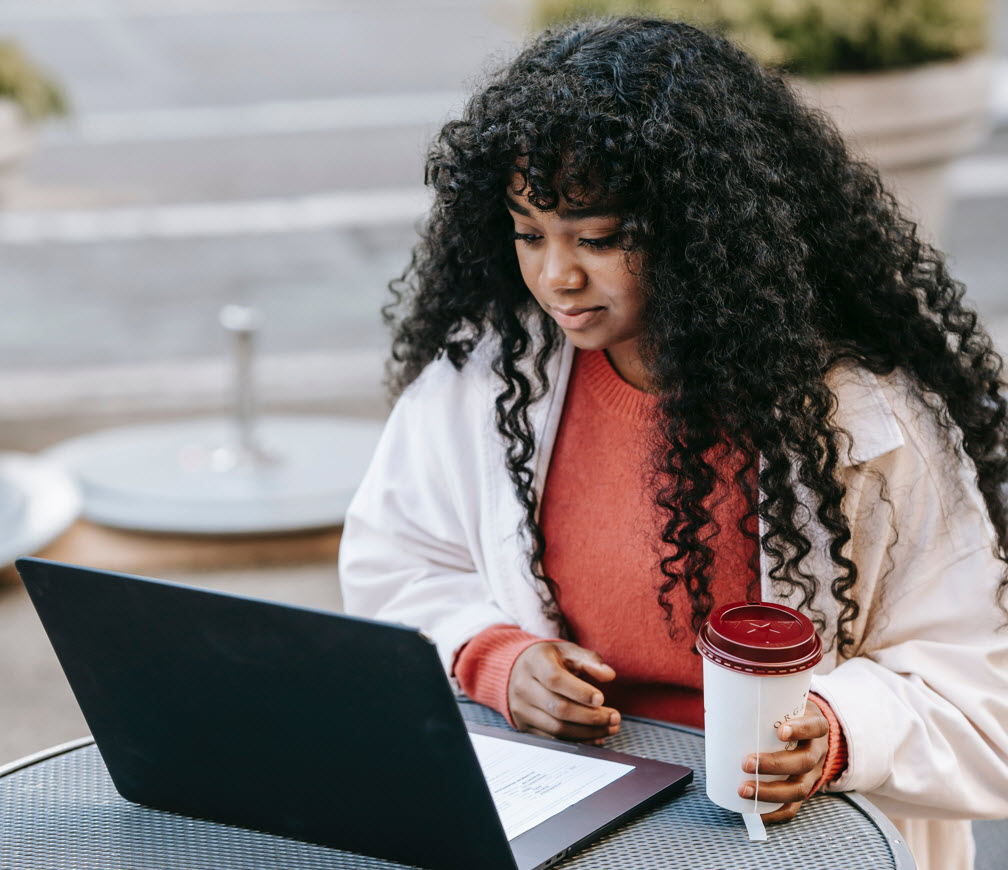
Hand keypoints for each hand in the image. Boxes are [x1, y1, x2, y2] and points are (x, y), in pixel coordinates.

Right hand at [507, 641, 619, 742]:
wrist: (516, 670)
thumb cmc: (548, 660)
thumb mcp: (567, 651)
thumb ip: (589, 660)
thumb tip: (609, 674)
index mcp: (534, 663)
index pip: (555, 679)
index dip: (579, 691)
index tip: (601, 699)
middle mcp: (523, 687)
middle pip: (558, 708)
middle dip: (591, 717)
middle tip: (615, 718)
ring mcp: (522, 709)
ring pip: (557, 728)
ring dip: (588, 732)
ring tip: (610, 728)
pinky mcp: (525, 726)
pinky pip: (553, 740)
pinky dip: (577, 741)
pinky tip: (595, 737)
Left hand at [738, 697, 829, 822]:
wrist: (812, 733)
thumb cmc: (788, 716)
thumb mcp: (785, 705)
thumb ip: (761, 705)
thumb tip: (716, 702)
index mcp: (815, 726)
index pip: (814, 726)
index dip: (800, 730)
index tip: (781, 731)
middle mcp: (817, 751)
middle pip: (803, 761)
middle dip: (775, 765)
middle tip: (746, 763)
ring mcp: (813, 773)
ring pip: (800, 787)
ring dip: (770, 792)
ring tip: (744, 789)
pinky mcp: (804, 789)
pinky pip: (794, 806)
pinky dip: (775, 812)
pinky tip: (755, 812)